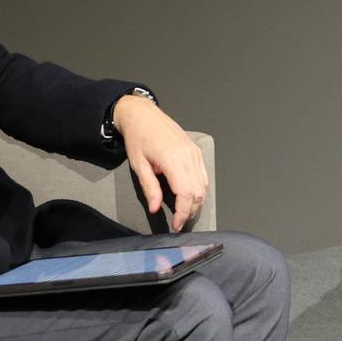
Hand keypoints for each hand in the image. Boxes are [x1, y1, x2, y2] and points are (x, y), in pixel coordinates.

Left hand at [115, 94, 208, 230]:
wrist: (143, 115)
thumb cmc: (138, 138)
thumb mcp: (138, 165)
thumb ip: (149, 188)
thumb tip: (155, 209)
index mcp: (172, 159)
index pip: (185, 194)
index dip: (183, 213)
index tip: (176, 225)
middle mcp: (188, 156)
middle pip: (198, 192)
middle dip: (190, 212)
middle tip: (179, 223)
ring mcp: (194, 153)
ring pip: (204, 186)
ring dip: (196, 203)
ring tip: (184, 213)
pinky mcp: (196, 151)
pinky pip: (203, 176)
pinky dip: (199, 190)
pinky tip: (189, 197)